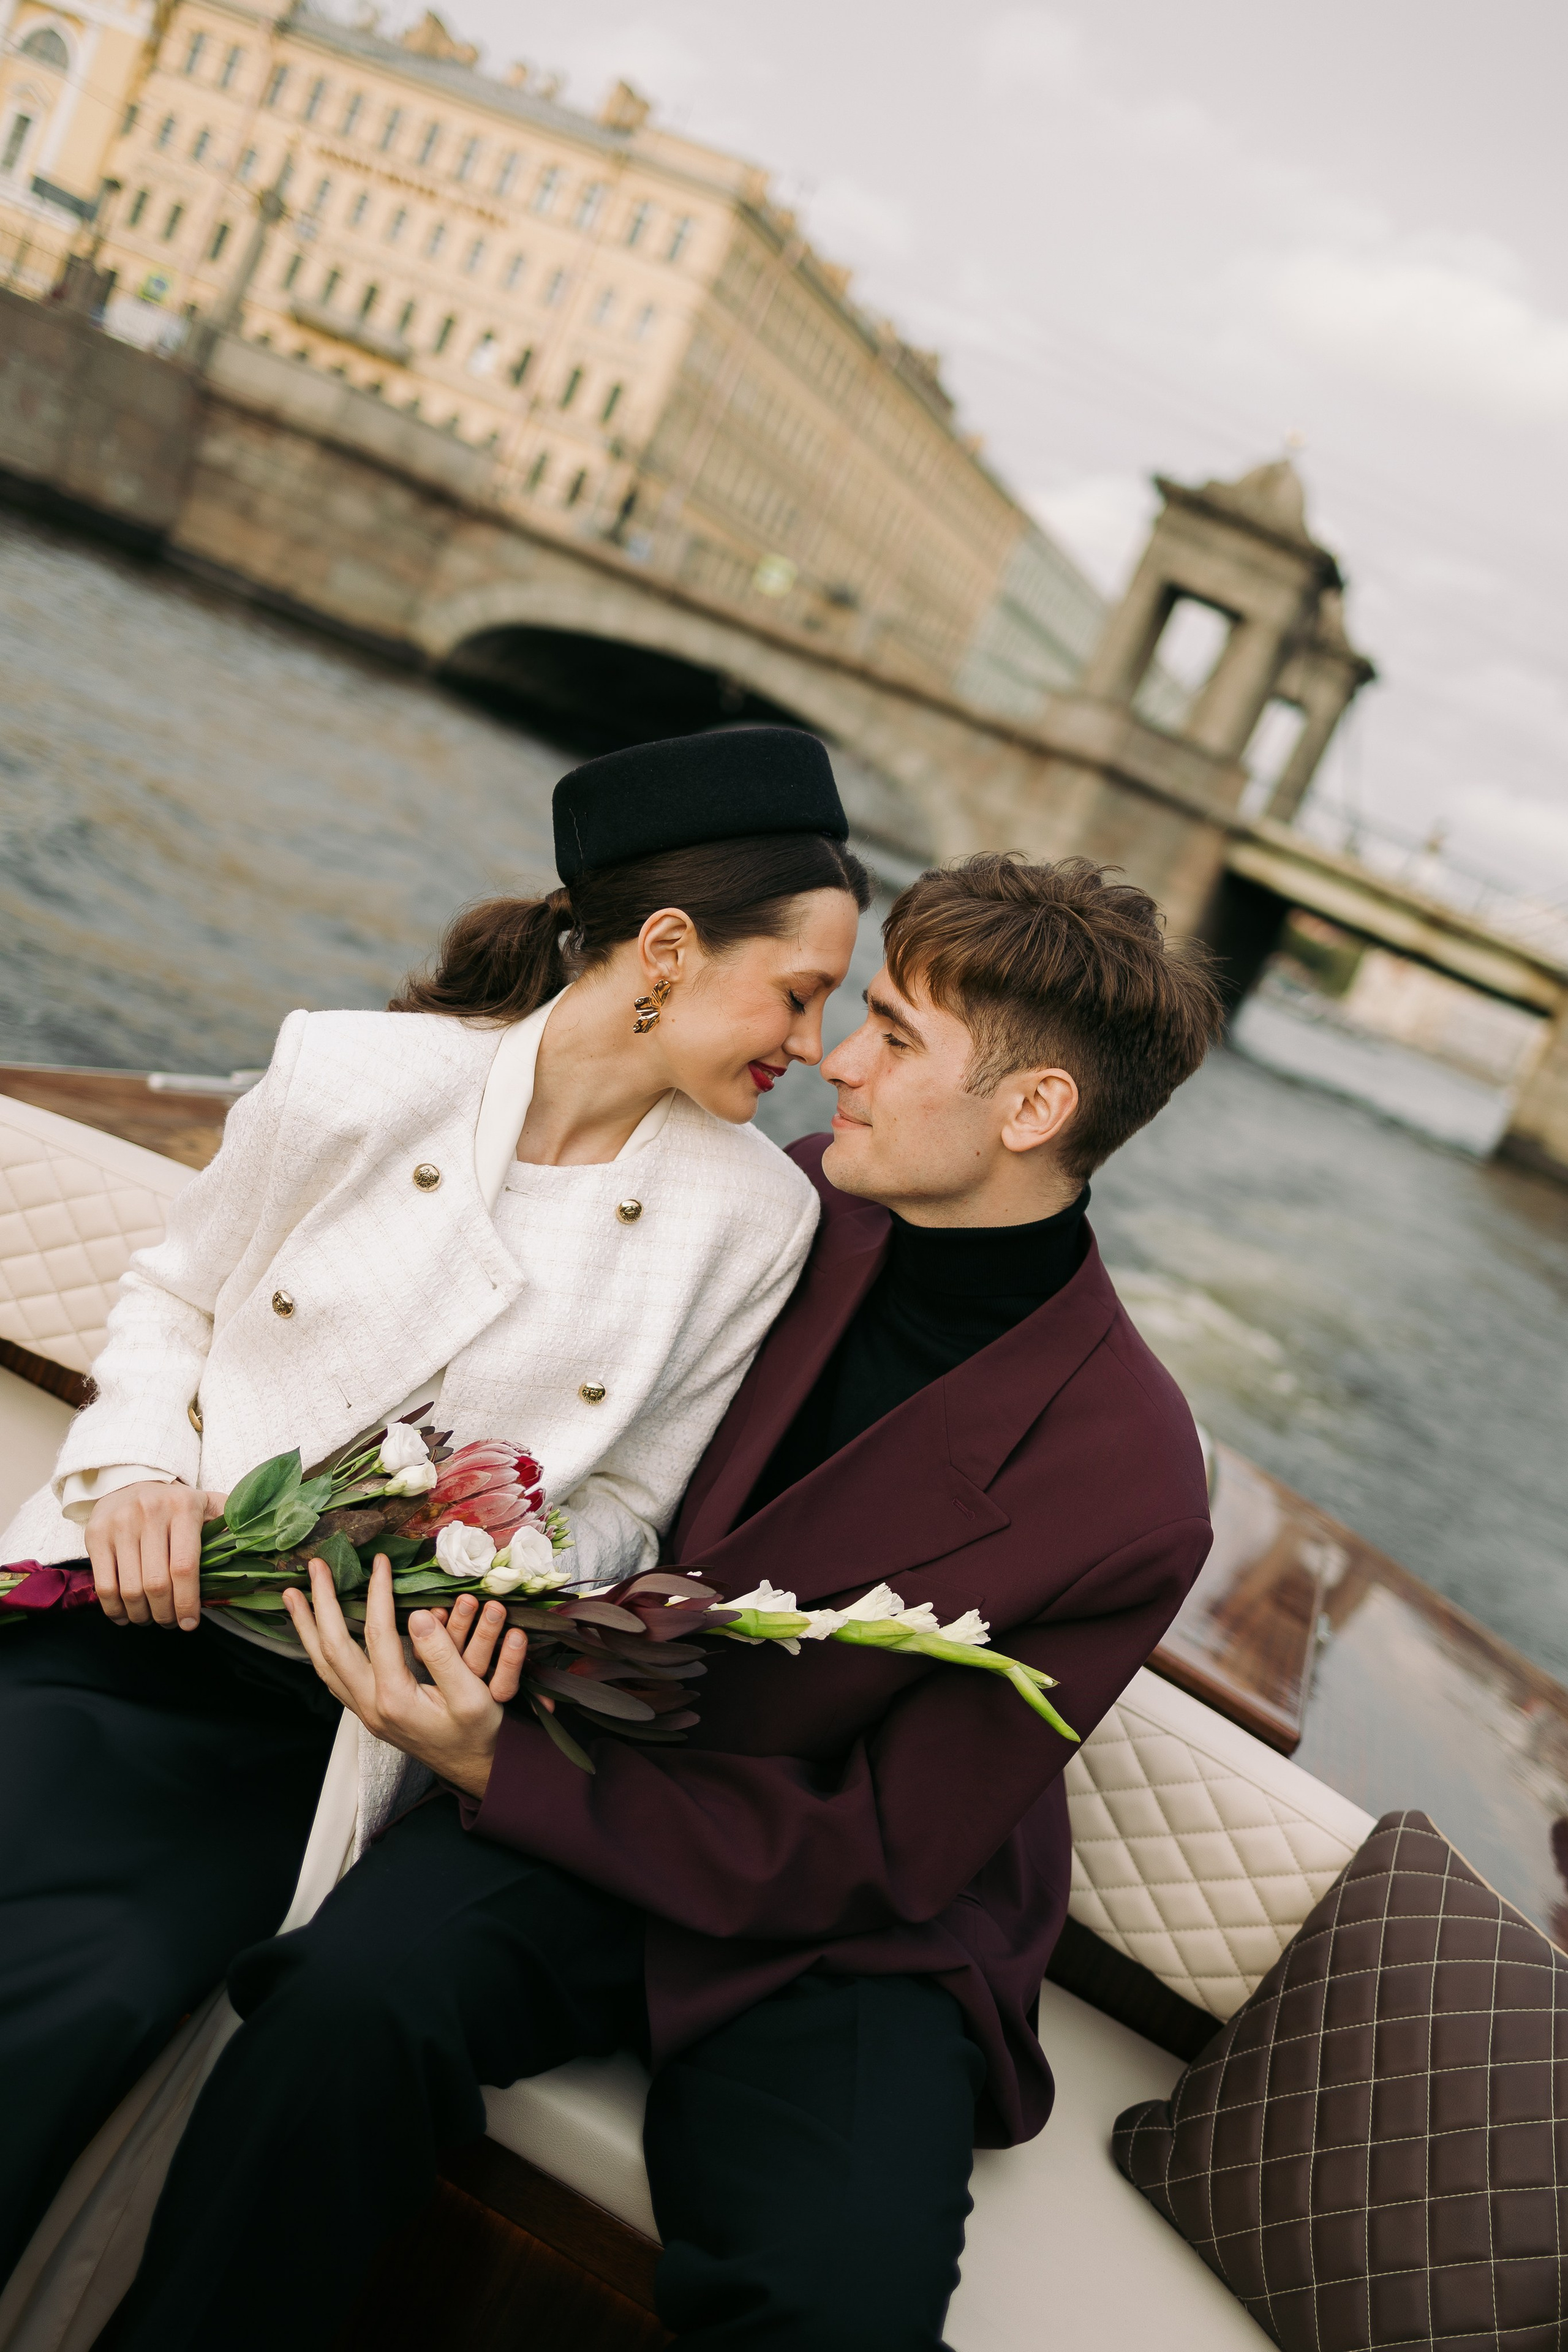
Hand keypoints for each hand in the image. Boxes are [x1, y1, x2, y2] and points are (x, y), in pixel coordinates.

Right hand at [85, 1480, 228, 1629]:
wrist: (129, 1482)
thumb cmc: (176, 1504)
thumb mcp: (208, 1504)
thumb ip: (232, 1524)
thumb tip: (260, 1547)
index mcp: (183, 1508)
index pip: (184, 1567)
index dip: (187, 1602)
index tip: (190, 1624)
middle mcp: (149, 1513)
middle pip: (156, 1584)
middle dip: (165, 1613)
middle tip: (171, 1622)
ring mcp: (119, 1524)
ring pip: (129, 1589)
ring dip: (141, 1615)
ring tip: (150, 1619)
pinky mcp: (95, 1535)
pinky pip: (103, 1585)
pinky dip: (114, 1610)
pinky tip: (125, 1616)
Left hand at [282, 1557, 528, 1800]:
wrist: (474, 1770)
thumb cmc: (477, 1733)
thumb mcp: (472, 1696)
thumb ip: (443, 1656)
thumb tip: (416, 1616)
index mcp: (395, 1699)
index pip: (378, 1633)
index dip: (378, 1593)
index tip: (380, 1562)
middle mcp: (371, 1706)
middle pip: (333, 1648)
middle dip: (322, 1604)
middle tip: (314, 1568)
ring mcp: (365, 1712)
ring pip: (324, 1666)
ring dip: (307, 1628)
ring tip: (294, 1597)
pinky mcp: (369, 1713)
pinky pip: (332, 1677)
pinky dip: (319, 1650)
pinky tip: (316, 1635)